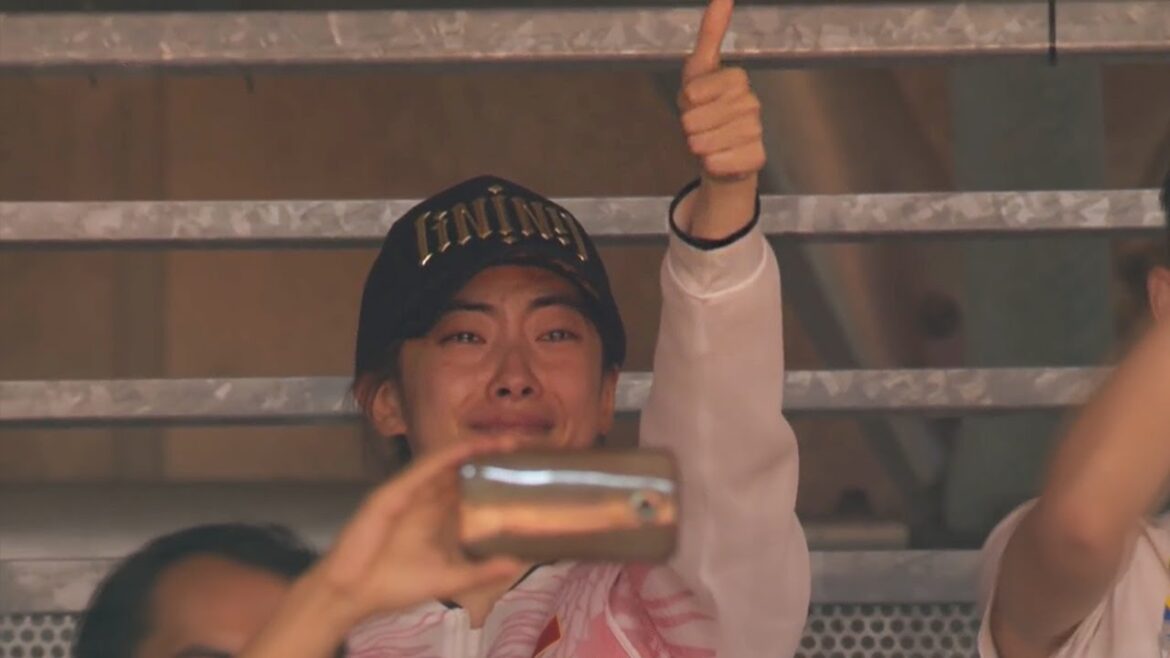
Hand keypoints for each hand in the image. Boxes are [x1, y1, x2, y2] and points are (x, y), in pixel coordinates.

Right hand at [315, 438, 524, 622]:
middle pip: (463, 468)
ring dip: (476, 447)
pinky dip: (448, 455)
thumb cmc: (394, 585)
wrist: (353, 593)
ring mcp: (411, 492)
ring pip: (447, 461)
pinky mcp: (394, 491)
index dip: (495, 473)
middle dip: (492, 454)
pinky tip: (470, 447)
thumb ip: (481, 572)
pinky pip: (425, 467)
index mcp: (439, 516)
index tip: (526, 467)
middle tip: (526, 444)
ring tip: (507, 440)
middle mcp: (427, 499)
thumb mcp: (449, 579)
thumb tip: (517, 565)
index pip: (471, 486)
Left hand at [675, 0, 763, 239]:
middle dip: (689, 125)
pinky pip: (717, 163)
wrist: (718, 153)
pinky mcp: (757, 159)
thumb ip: (710, 33)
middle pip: (698, 117)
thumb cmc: (706, 109)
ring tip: (707, 142)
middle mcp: (752, 104)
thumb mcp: (699, 70)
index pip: (697, 90)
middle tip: (699, 126)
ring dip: (697, 146)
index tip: (694, 101)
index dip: (688, 99)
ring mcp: (756, 132)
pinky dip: (710, 164)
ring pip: (705, 142)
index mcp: (738, 80)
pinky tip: (718, 159)